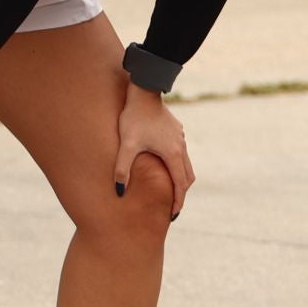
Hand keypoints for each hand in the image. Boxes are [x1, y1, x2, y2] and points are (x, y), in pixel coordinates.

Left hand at [115, 84, 194, 218]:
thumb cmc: (134, 118)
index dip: (177, 201)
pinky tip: (164, 165)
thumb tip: (119, 192)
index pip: (180, 185)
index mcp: (172, 154)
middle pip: (187, 177)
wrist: (144, 91)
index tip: (173, 215)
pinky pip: (181, 153)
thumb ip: (122, 169)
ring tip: (169, 189)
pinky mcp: (176, 131)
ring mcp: (180, 138)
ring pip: (186, 165)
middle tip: (171, 206)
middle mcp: (180, 147)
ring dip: (180, 179)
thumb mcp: (127, 144)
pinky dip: (178, 166)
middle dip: (181, 193)